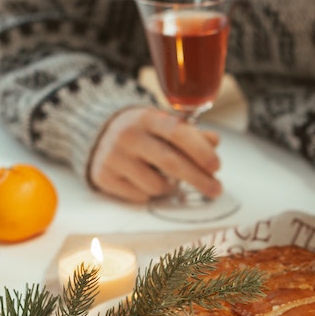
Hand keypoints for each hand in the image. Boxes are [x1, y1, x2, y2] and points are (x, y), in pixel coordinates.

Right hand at [89, 106, 222, 202]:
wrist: (98, 133)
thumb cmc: (142, 131)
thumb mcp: (164, 124)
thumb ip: (191, 133)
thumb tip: (214, 142)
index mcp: (147, 118)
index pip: (177, 133)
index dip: (200, 151)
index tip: (216, 167)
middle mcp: (128, 136)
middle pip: (170, 163)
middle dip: (198, 179)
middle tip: (216, 189)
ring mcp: (114, 157)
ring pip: (156, 185)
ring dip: (171, 188)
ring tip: (169, 179)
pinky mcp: (104, 176)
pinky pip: (140, 196)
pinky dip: (150, 193)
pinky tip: (146, 181)